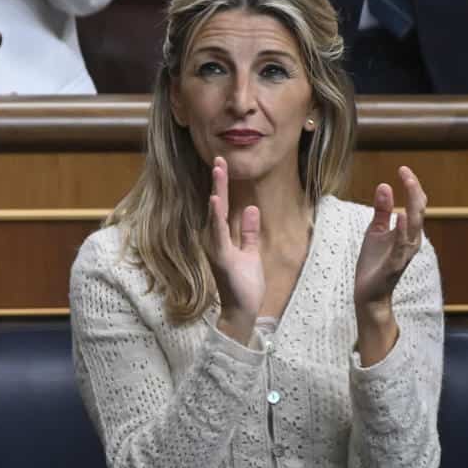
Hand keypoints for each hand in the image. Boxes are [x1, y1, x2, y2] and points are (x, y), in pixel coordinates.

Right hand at [204, 157, 264, 340]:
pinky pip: (219, 232)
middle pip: (217, 204)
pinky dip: (216, 216)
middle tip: (219, 158)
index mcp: (223, 237)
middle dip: (218, 181)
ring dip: (217, 191)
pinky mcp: (222, 255)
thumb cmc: (245, 284)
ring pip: (217, 213)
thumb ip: (250, 232)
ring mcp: (216, 246)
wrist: (241, 309)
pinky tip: (216, 200)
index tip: (222, 164)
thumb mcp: (251, 253)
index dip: (223, 185)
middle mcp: (215, 238)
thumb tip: (253, 209)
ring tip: (218, 171)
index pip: (223, 206)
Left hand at [353, 166, 426, 314]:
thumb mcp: (375, 231)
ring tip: (409, 185)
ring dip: (412, 206)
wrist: (368, 292)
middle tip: (406, 172)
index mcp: (408, 232)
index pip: (416, 205)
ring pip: (414, 226)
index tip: (402, 168)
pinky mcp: (393, 264)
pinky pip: (400, 245)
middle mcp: (411, 241)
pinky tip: (400, 216)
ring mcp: (404, 253)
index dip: (411, 186)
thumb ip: (382, 210)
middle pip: (419, 212)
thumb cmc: (374, 261)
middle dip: (414, 191)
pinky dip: (401, 230)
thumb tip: (384, 185)